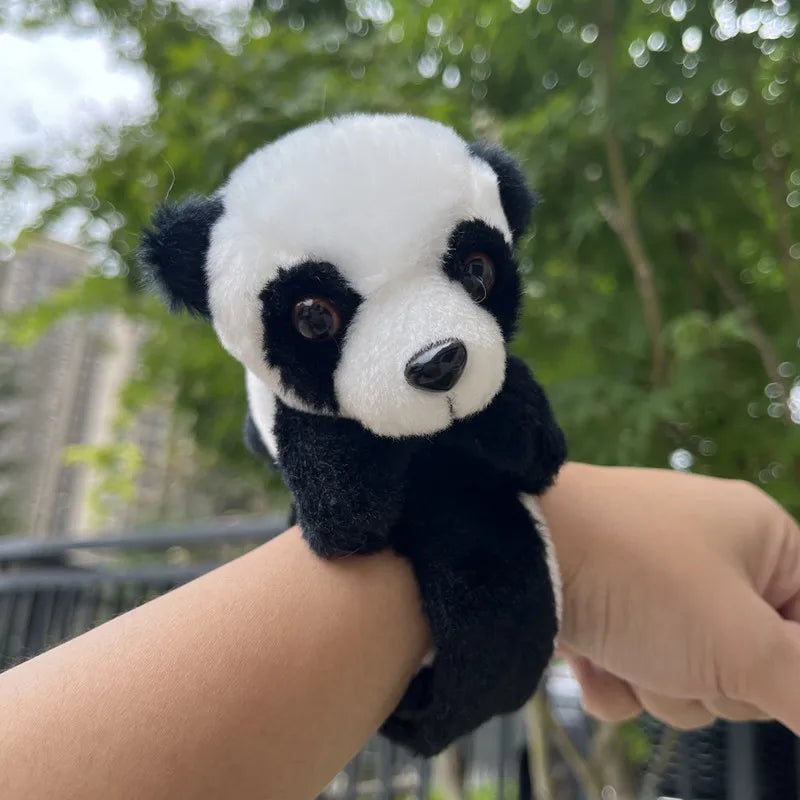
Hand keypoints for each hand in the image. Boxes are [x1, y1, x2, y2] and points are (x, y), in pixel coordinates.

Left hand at [542, 463, 799, 731]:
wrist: (514, 551)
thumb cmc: (635, 575)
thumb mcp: (739, 642)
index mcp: (759, 538)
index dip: (787, 667)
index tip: (751, 672)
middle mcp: (707, 555)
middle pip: (750, 666)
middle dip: (712, 681)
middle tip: (684, 650)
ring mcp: (649, 583)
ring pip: (687, 680)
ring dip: (656, 685)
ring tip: (626, 646)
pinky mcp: (603, 606)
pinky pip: (633, 674)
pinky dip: (611, 680)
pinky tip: (588, 654)